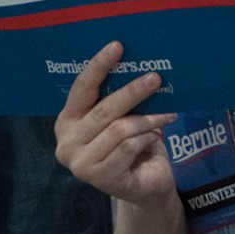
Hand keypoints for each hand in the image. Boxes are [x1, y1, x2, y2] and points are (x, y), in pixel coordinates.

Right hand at [54, 41, 177, 206]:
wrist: (144, 187)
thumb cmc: (132, 145)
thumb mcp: (121, 118)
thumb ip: (118, 99)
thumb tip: (138, 65)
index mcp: (67, 120)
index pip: (82, 88)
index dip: (99, 65)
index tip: (118, 46)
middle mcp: (66, 141)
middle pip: (104, 109)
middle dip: (133, 91)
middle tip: (155, 78)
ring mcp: (79, 163)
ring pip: (119, 128)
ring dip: (148, 119)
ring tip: (168, 114)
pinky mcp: (98, 177)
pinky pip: (128, 147)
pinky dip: (146, 138)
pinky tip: (155, 137)